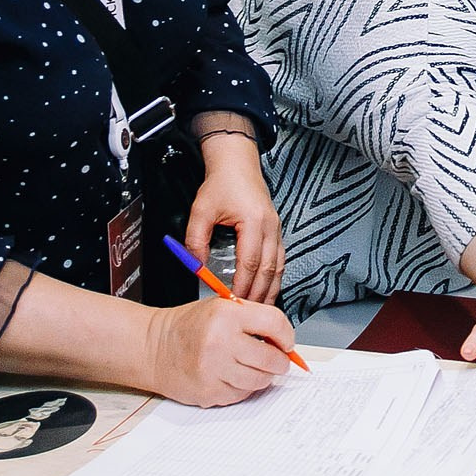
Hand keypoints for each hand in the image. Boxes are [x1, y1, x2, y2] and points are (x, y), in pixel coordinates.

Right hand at [144, 297, 295, 405]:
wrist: (153, 348)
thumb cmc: (188, 327)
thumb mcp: (219, 308)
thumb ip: (252, 319)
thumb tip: (284, 340)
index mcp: (226, 315)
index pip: (275, 324)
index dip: (287, 336)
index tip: (287, 342)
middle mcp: (220, 342)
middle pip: (272, 359)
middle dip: (280, 362)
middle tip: (277, 360)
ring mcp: (214, 370)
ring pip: (260, 381)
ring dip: (263, 376)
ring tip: (252, 367)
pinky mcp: (209, 392)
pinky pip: (242, 394)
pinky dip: (243, 387)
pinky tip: (232, 376)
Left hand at [186, 124, 282, 303]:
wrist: (236, 163)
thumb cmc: (222, 183)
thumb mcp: (201, 210)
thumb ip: (196, 240)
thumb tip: (196, 267)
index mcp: (254, 221)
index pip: (250, 262)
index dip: (243, 284)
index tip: (233, 300)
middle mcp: (270, 226)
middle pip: (269, 269)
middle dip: (259, 294)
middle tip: (248, 313)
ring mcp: (276, 228)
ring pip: (279, 266)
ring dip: (270, 289)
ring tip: (261, 309)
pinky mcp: (276, 230)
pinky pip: (280, 259)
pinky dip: (275, 277)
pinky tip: (268, 288)